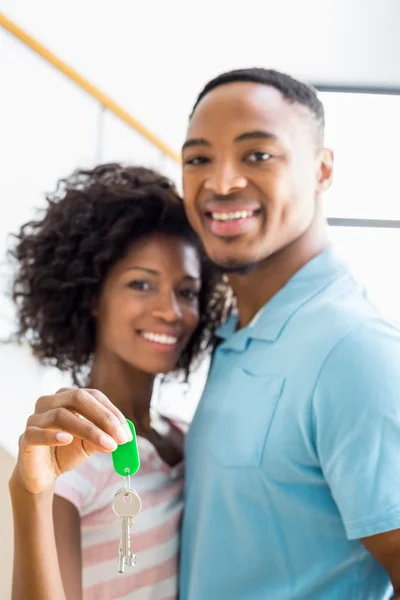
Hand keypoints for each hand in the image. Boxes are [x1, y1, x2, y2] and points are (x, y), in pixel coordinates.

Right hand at [11, 388, 131, 494]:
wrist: (43, 473)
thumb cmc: (67, 451)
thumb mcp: (90, 443)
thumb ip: (104, 437)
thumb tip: (122, 437)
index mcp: (68, 397)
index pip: (93, 396)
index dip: (112, 412)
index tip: (126, 432)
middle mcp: (50, 401)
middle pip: (78, 399)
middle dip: (103, 417)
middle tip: (120, 437)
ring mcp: (35, 418)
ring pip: (61, 415)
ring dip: (89, 430)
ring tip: (107, 445)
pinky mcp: (26, 437)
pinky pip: (37, 433)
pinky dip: (53, 435)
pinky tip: (67, 440)